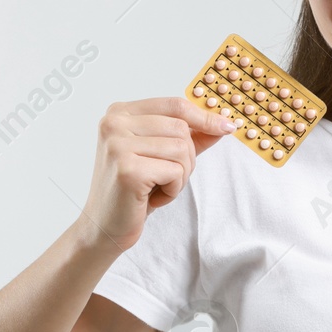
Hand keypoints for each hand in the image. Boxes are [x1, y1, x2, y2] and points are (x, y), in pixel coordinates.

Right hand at [83, 97, 236, 251]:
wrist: (104, 226)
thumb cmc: (133, 190)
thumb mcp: (162, 156)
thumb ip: (190, 136)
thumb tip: (223, 123)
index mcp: (120, 112)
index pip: (174, 105)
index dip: (204, 117)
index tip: (227, 127)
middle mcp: (114, 123)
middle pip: (181, 128)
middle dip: (187, 158)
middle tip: (167, 178)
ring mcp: (118, 145)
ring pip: (182, 150)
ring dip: (180, 176)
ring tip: (156, 187)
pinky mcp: (127, 169)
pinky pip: (175, 172)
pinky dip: (172, 190)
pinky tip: (150, 198)